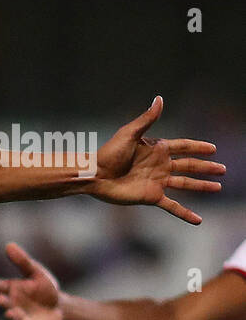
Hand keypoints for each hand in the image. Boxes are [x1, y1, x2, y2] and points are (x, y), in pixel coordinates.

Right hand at [0, 242, 63, 319]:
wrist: (60, 308)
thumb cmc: (44, 288)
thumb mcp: (37, 273)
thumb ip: (23, 262)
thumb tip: (8, 245)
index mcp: (11, 289)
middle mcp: (11, 304)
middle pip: (3, 304)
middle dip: (2, 303)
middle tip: (1, 299)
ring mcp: (19, 318)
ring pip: (11, 319)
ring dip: (12, 317)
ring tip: (14, 314)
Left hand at [90, 96, 224, 224]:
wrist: (96, 175)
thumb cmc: (109, 153)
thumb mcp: (130, 134)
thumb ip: (147, 119)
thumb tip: (159, 98)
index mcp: (157, 149)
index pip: (184, 147)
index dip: (198, 147)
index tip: (213, 149)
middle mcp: (160, 165)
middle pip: (189, 166)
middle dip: (206, 167)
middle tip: (223, 169)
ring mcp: (157, 182)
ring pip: (186, 184)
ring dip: (201, 186)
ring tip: (217, 187)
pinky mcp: (151, 196)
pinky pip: (173, 206)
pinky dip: (185, 213)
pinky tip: (198, 220)